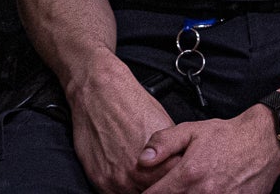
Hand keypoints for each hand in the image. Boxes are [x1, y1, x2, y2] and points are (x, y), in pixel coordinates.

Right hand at [64, 56, 174, 193]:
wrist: (102, 95)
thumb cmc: (134, 106)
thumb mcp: (166, 127)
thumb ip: (173, 152)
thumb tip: (180, 163)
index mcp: (162, 161)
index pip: (176, 182)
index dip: (178, 180)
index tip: (179, 179)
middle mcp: (139, 174)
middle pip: (156, 191)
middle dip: (162, 187)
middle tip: (162, 180)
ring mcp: (117, 180)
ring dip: (142, 189)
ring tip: (145, 178)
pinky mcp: (100, 181)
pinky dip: (124, 190)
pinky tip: (128, 180)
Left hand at [137, 106, 279, 192]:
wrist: (266, 140)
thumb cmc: (229, 136)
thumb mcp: (193, 130)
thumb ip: (163, 143)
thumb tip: (142, 160)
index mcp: (188, 175)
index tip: (150, 190)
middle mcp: (202, 193)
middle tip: (172, 188)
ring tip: (192, 189)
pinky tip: (209, 191)